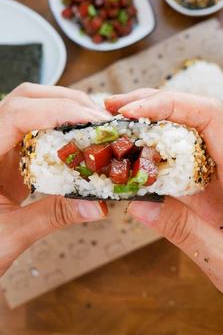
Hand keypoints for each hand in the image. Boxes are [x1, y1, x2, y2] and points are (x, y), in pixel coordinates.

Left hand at [0, 83, 110, 276]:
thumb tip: (97, 206)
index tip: (92, 121)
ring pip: (30, 106)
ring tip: (94, 124)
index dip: (57, 111)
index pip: (16, 115)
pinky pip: (34, 126)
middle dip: (66, 102)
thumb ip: (52, 216)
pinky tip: (78, 137)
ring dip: (65, 109)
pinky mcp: (7, 152)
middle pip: (25, 99)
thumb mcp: (10, 235)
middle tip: (100, 120)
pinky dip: (60, 124)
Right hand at [106, 89, 222, 302]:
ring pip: (185, 132)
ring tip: (117, 122)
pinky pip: (180, 157)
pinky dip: (154, 149)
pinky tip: (132, 152)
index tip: (134, 112)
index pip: (211, 117)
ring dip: (150, 122)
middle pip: (194, 114)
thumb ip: (186, 231)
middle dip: (153, 104)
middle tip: (114, 109)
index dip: (171, 105)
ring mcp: (221, 172)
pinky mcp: (210, 184)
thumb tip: (138, 204)